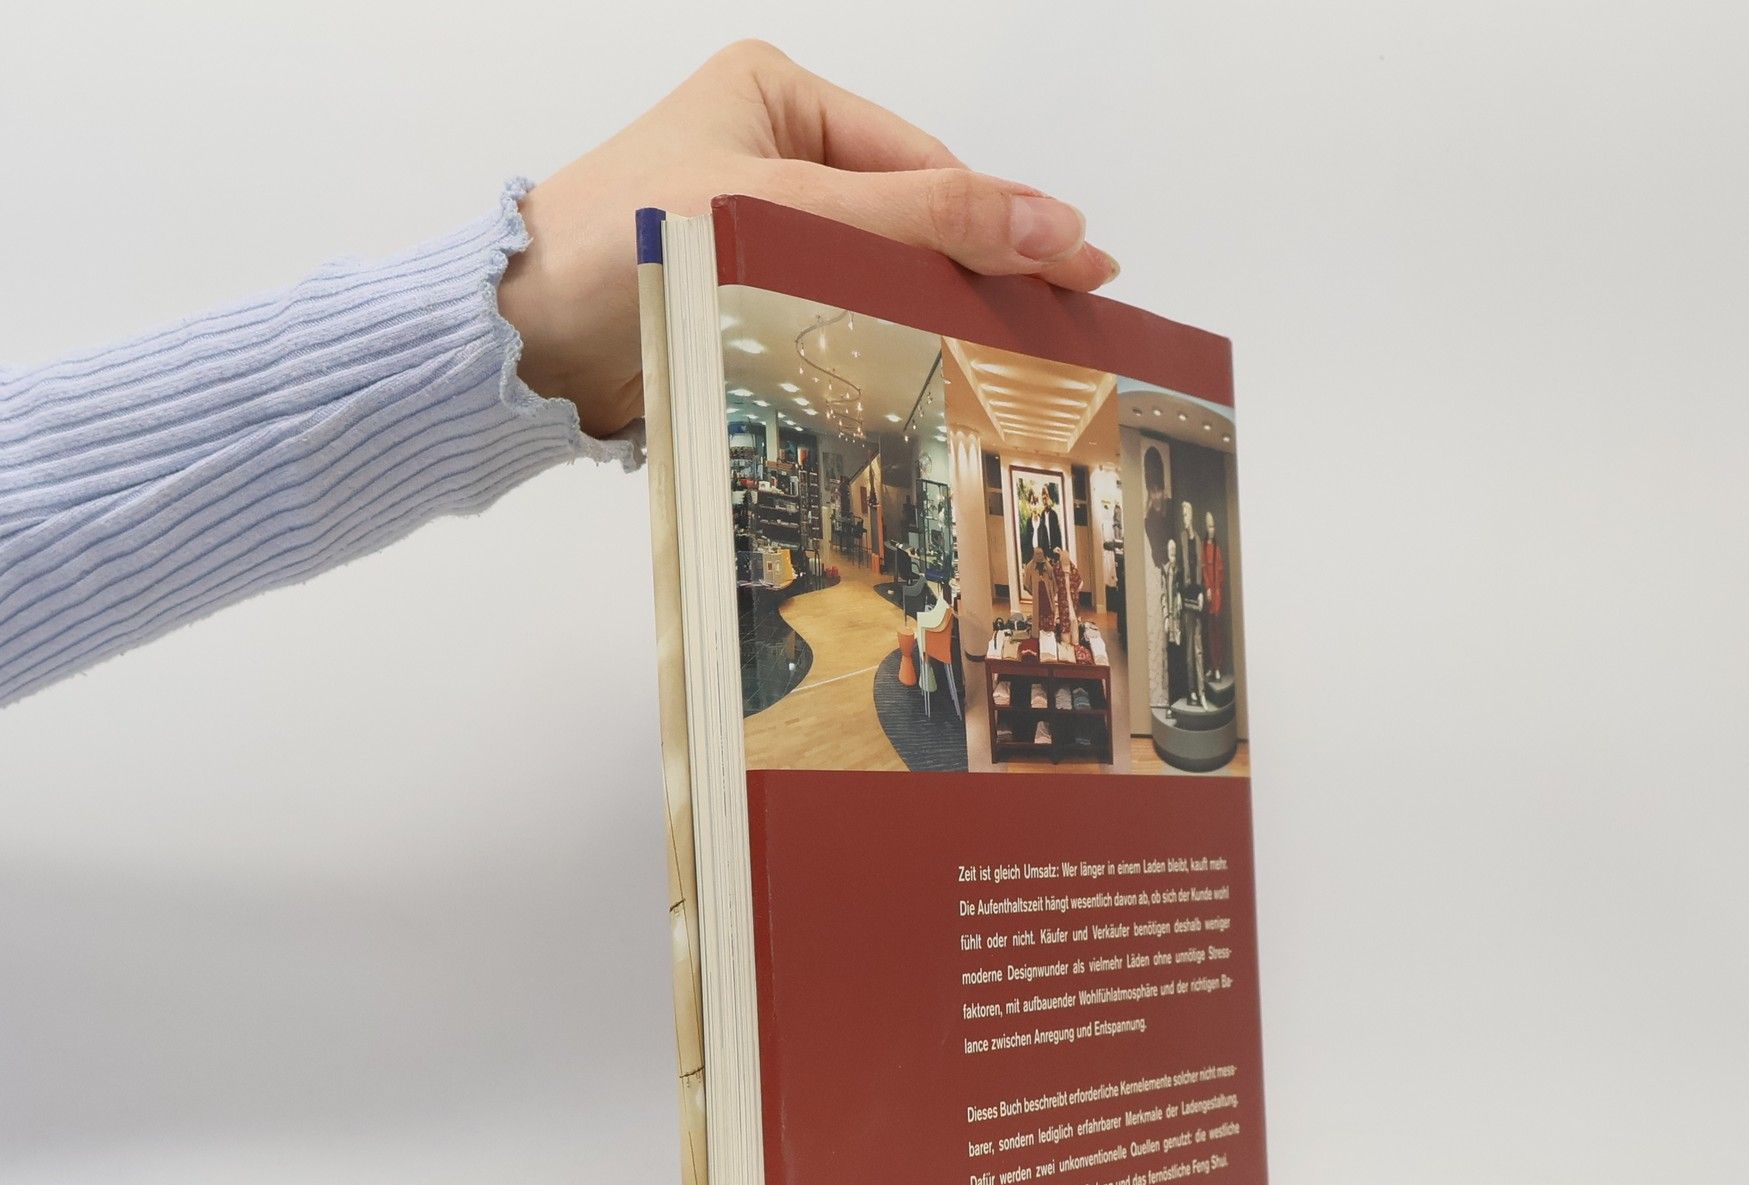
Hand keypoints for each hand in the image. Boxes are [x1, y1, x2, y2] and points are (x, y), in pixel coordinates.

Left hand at [499, 41, 1117, 437]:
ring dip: (933, 313)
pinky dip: (884, 342)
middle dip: (976, 269)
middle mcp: (774, 154)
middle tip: (1068, 317)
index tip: (1074, 268)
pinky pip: (839, 314)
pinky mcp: (745, 297)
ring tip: (1015, 356)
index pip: (920, 163)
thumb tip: (1050, 221)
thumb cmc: (624, 244)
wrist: (523, 341)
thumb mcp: (791, 211)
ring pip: (879, 273)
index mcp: (780, 96)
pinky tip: (934, 373)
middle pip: (908, 218)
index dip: (998, 220)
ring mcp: (762, 229)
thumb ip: (922, 219)